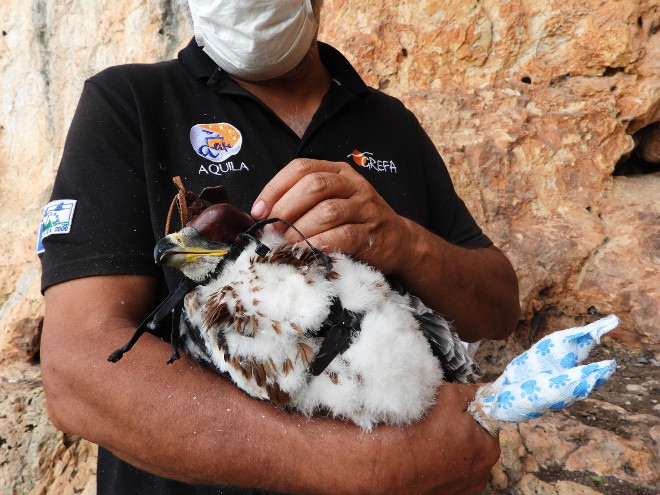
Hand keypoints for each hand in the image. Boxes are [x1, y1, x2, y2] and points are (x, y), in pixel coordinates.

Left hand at [251, 158, 412, 273]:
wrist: (398, 241)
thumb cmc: (354, 222)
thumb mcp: (332, 201)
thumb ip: (302, 203)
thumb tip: (262, 216)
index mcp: (337, 171)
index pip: (301, 168)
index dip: (275, 188)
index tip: (258, 211)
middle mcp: (352, 184)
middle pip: (314, 185)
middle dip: (286, 208)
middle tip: (271, 230)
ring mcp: (365, 207)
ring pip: (328, 211)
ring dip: (300, 228)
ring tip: (285, 243)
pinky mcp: (372, 233)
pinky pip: (344, 235)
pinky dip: (321, 243)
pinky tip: (307, 251)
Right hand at [382, 383, 499, 494]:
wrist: (386, 463)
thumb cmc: (418, 432)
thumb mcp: (449, 396)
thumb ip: (473, 392)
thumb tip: (485, 390)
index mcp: (488, 448)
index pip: (489, 421)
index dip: (470, 409)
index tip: (457, 405)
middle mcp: (478, 474)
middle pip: (473, 440)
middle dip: (458, 427)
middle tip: (436, 417)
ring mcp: (459, 487)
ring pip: (456, 455)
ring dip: (444, 445)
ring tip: (424, 435)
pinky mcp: (440, 492)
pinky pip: (441, 470)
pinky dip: (432, 460)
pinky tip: (419, 450)